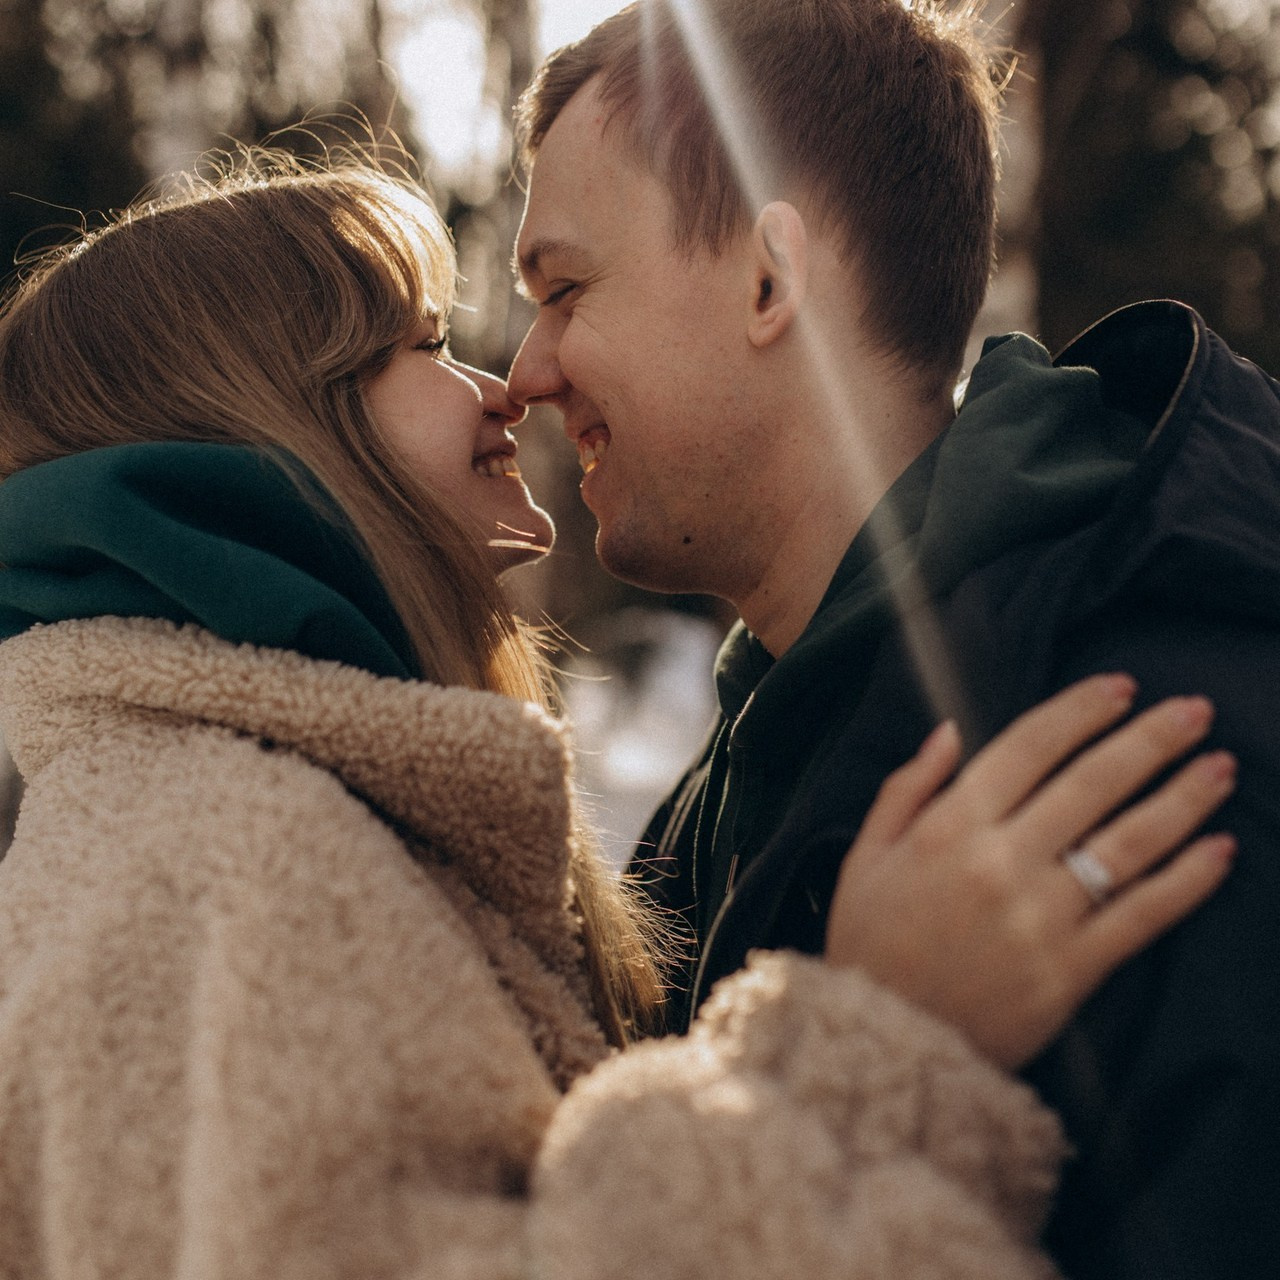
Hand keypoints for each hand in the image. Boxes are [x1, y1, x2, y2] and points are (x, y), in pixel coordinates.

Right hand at [824, 674, 1236, 1068]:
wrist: (886, 1046)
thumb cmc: (869, 945)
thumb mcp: (865, 856)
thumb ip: (907, 787)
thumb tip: (951, 729)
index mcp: (948, 828)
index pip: (1028, 747)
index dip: (1080, 710)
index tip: (1120, 687)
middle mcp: (1001, 862)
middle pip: (1092, 783)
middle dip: (1150, 738)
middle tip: (1195, 709)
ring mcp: (1041, 917)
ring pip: (1129, 842)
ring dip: (1183, 798)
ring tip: (1222, 766)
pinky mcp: (1071, 971)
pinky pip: (1142, 916)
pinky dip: (1188, 882)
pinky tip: (1222, 850)